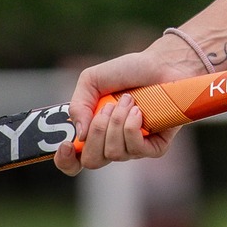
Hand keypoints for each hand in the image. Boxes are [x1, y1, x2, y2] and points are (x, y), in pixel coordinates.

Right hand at [52, 33, 204, 174]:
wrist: (162, 64)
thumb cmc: (128, 71)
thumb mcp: (92, 80)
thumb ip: (78, 104)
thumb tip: (79, 134)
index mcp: (94, 132)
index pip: (74, 162)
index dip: (64, 160)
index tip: (67, 145)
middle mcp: (112, 144)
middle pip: (92, 161)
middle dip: (96, 131)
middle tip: (107, 107)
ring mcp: (133, 148)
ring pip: (113, 153)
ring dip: (117, 122)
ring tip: (127, 101)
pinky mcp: (155, 147)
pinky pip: (136, 149)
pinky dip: (132, 127)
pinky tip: (138, 111)